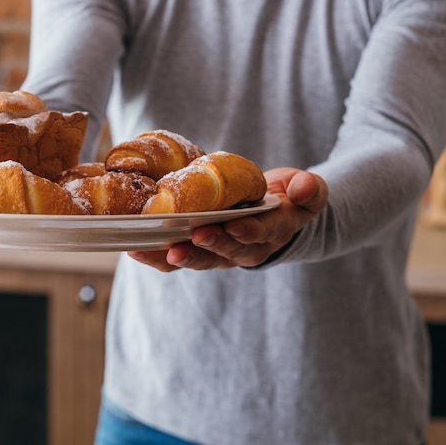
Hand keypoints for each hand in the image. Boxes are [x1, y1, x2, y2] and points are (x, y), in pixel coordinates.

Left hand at [127, 168, 327, 271]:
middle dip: (205, 247)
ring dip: (174, 256)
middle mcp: (244, 250)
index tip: (235, 226)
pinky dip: (157, 256)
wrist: (274, 214)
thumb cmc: (287, 200)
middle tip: (187, 241)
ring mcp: (220, 253)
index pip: (260, 236)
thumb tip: (304, 186)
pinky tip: (136, 249)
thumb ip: (309, 190)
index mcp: (272, 234)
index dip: (247, 233)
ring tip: (151, 250)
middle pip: (224, 253)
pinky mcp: (199, 250)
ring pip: (197, 259)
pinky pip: (177, 258)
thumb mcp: (307, 192)